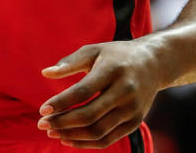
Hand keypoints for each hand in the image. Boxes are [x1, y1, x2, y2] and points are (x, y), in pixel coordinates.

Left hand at [37, 41, 165, 148]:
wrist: (154, 64)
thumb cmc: (116, 55)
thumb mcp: (94, 51)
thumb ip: (70, 62)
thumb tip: (45, 73)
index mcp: (113, 70)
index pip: (83, 91)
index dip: (61, 102)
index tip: (42, 110)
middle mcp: (125, 91)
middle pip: (90, 114)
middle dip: (62, 122)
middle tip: (42, 125)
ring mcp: (132, 109)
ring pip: (98, 131)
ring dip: (71, 135)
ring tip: (52, 132)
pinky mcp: (135, 122)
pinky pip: (108, 139)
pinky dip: (86, 143)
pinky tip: (68, 139)